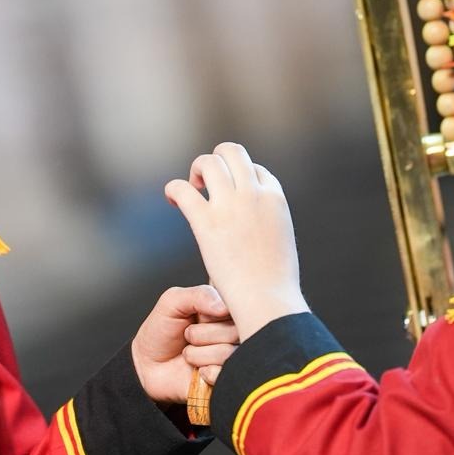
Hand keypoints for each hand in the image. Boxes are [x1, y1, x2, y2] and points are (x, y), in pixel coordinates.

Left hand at [132, 285, 238, 404]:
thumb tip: (224, 306)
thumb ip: (199, 295)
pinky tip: (198, 371)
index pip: (238, 306)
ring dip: (198, 354)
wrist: (147, 365)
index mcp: (225, 309)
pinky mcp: (227, 379)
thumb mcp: (172, 302)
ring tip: (188, 354)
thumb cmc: (161, 331)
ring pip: (228, 353)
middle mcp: (234, 333)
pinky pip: (226, 374)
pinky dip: (206, 372)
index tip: (199, 315)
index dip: (215, 312)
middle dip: (201, 334)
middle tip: (187, 335)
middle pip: (234, 331)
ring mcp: (232, 357)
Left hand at [164, 142, 308, 341]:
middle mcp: (253, 194)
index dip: (239, 179)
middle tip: (206, 185)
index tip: (230, 196)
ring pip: (207, 162)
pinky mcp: (206, 222)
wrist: (268, 302)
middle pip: (231, 152)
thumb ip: (268, 225)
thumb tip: (255, 226)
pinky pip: (182, 190)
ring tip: (193, 191)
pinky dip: (173, 189)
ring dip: (196, 171)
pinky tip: (171, 201)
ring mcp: (230, 206)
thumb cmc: (275, 284)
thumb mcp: (281, 243)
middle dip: (216, 161)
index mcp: (275, 199)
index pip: (255, 169)